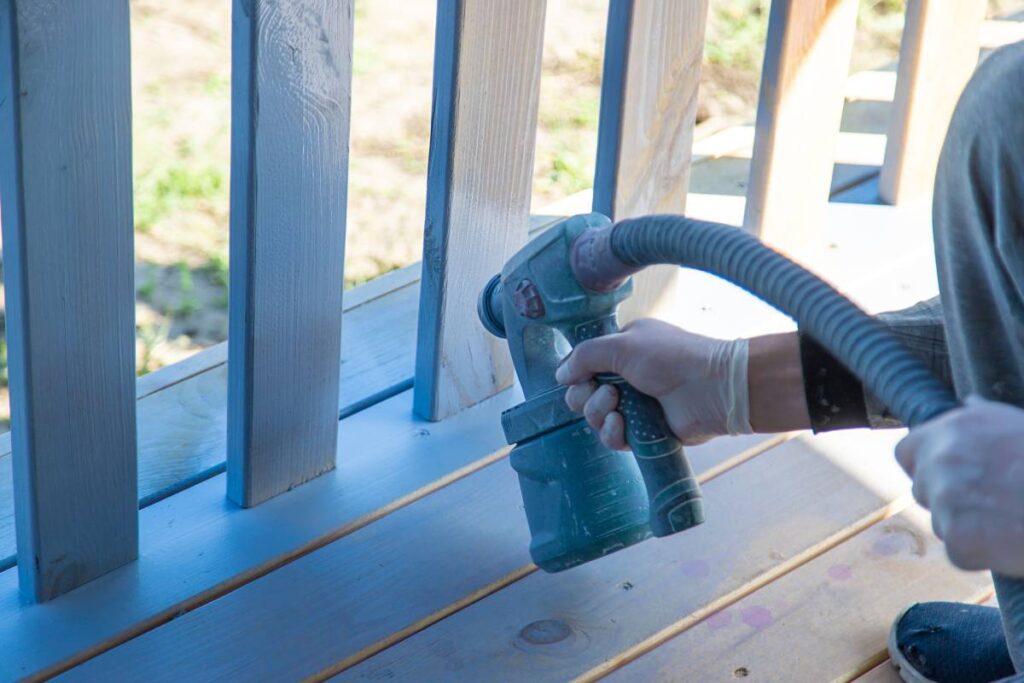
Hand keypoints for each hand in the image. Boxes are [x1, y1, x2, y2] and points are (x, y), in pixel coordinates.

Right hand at [554, 318, 751, 448]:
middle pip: (583, 395)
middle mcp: (626, 378)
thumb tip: (560, 375)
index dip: (577, 375)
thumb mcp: (622, 345)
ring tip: (618, 408)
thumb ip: (585, 356)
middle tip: (608, 395)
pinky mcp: (643, 431)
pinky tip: (621, 426)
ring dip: (599, 414)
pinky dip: (612, 434)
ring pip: (595, 418)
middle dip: (586, 397)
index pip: (584, 366)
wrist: (712, 387)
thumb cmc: (671, 357)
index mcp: (622, 350)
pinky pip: (612, 438)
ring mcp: (634, 406)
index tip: (583, 377)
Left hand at [896, 396, 1023, 575]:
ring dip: (968, 527)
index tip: (942, 477)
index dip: (923, 466)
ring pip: (942, 523)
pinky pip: (960, 553)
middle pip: (924, 490)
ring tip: (1011, 519)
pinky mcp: (958, 539)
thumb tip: (967, 404)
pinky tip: (1012, 542)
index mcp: (949, 430)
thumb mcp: (1016, 424)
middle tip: (992, 503)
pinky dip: (983, 555)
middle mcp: (939, 461)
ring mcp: (945, 500)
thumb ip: (982, 418)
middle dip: (949, 499)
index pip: (906, 452)